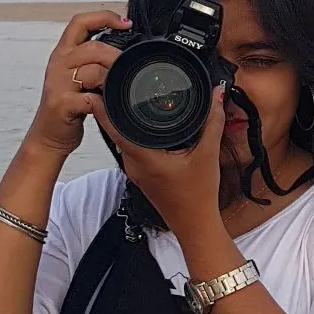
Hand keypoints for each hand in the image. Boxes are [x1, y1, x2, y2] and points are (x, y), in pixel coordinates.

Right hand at [24, 10, 131, 157]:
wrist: (49, 135)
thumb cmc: (67, 108)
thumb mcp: (77, 79)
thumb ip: (92, 64)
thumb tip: (120, 55)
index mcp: (63, 54)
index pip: (81, 23)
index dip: (104, 18)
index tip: (126, 24)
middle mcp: (59, 64)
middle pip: (93, 48)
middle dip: (115, 58)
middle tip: (128, 70)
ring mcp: (58, 84)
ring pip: (92, 72)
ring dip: (111, 81)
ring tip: (118, 91)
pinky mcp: (62, 104)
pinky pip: (88, 99)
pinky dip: (102, 104)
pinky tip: (107, 108)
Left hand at [91, 86, 225, 236]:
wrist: (196, 226)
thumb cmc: (198, 198)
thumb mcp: (208, 154)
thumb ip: (213, 121)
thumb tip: (217, 95)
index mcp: (144, 158)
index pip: (114, 128)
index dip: (103, 108)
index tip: (97, 89)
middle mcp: (134, 166)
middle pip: (116, 132)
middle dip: (113, 109)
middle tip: (114, 87)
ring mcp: (136, 173)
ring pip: (123, 142)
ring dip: (123, 123)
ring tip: (126, 101)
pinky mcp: (142, 178)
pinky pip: (131, 151)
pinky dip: (134, 137)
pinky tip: (143, 127)